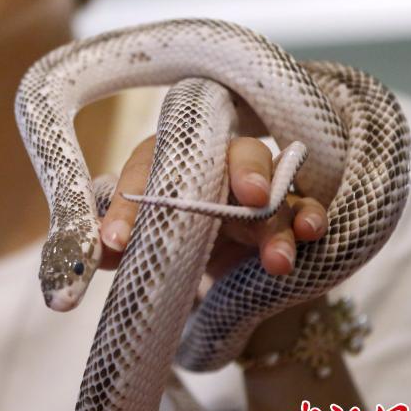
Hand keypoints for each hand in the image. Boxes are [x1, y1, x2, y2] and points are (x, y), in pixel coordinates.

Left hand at [98, 135, 327, 280]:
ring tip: (278, 259)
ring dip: (280, 219)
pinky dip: (310, 216)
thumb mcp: (131, 234)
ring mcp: (254, 184)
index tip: (117, 241)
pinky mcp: (284, 211)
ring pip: (275, 186)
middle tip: (250, 197)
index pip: (147, 167)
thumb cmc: (160, 225)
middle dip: (245, 171)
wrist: (198, 248)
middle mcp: (213, 160)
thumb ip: (112, 238)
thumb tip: (98, 248)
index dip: (129, 202)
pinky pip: (303, 206)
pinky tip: (312, 233)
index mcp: (163, 159)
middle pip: (234, 152)